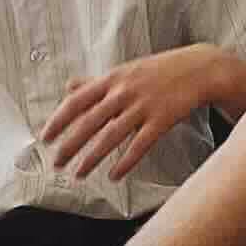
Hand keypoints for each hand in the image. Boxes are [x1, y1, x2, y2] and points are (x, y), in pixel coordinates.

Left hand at [32, 51, 229, 187]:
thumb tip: (68, 86)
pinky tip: (114, 176)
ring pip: (111, 137)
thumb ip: (95, 82)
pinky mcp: (162, 120)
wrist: (199, 68)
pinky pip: (139, 145)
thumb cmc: (158, 71)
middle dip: (70, 145)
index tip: (46, 137)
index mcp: (112, 79)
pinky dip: (125, 162)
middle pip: (90, 122)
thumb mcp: (124, 70)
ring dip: (92, 158)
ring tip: (78, 174)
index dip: (59, 120)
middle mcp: (124, 92)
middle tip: (56, 163)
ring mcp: (143, 106)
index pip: (77, 101)